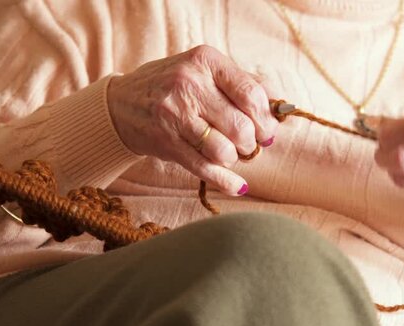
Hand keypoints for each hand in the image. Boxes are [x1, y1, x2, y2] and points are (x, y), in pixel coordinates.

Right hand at [107, 45, 278, 195]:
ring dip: (234, 158)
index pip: (251, 94)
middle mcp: (189, 84)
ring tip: (229, 152)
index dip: (266, 118)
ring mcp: (175, 114)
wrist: (122, 103)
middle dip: (252, 142)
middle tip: (248, 144)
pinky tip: (237, 185)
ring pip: (224, 150)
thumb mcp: (205, 71)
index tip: (268, 130)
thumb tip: (281, 106)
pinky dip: (226, 181)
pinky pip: (205, 168)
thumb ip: (243, 83)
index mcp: (205, 61)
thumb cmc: (174, 86)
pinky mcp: (166, 142)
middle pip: (241, 126)